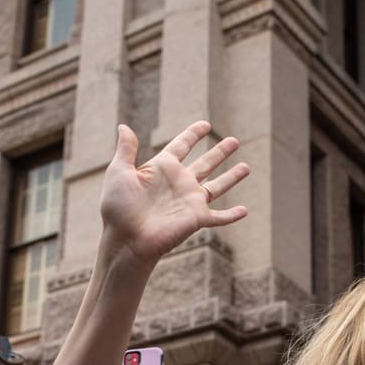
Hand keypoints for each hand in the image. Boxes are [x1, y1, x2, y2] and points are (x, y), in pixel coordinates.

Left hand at [99, 121, 248, 266]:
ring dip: (232, 177)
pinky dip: (232, 215)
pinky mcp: (196, 219)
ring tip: (246, 167)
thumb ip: (126, 150)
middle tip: (234, 141)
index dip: (193, 134)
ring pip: (217, 186)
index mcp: (162, 168)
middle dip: (220, 152)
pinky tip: (244, 211)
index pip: (182, 145)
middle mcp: (179, 183)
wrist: (126, 239)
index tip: (205, 125)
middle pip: (205, 163)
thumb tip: (123, 127)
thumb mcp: (119, 172)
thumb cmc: (118, 208)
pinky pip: (219, 217)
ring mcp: (189, 201)